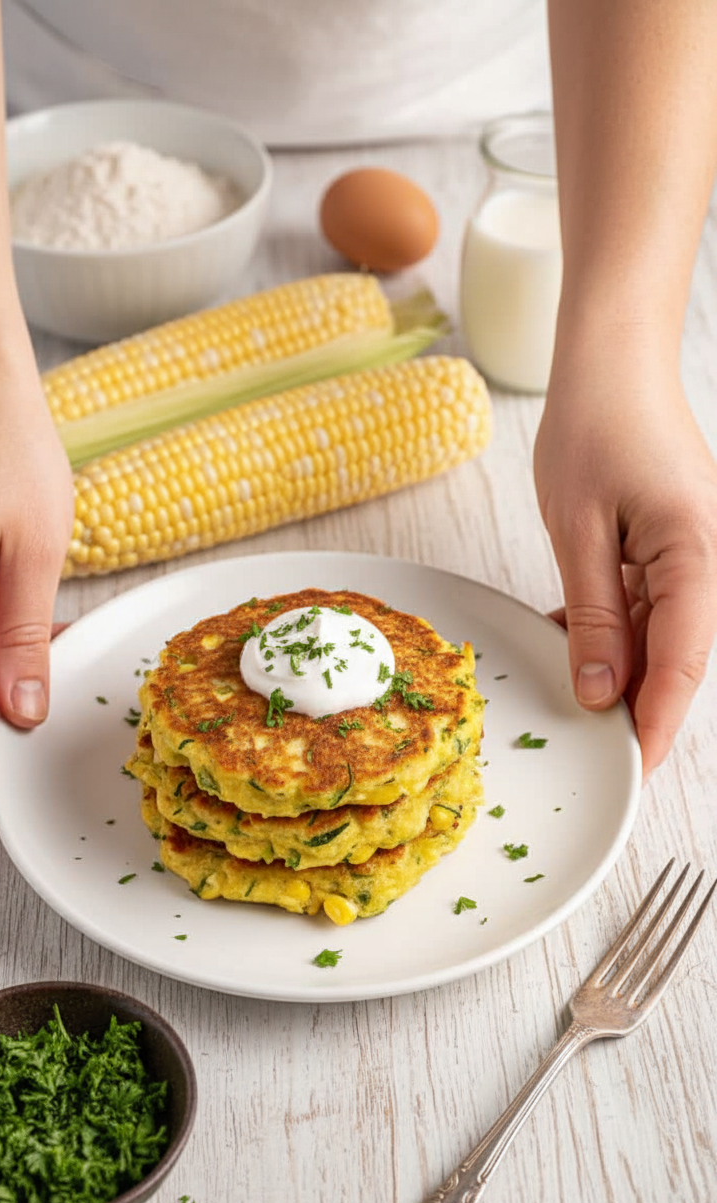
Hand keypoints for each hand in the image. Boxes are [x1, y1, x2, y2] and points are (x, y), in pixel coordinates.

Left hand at [534, 340, 716, 778]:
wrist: (613, 365)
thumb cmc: (595, 427)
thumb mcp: (578, 529)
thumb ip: (592, 614)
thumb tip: (597, 688)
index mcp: (696, 554)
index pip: (681, 662)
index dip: (654, 721)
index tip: (630, 767)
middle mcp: (708, 560)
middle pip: (677, 655)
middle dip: (635, 703)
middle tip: (594, 749)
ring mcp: (693, 554)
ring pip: (660, 636)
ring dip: (617, 664)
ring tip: (571, 695)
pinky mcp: (673, 547)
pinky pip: (647, 606)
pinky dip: (610, 627)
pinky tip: (568, 640)